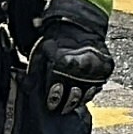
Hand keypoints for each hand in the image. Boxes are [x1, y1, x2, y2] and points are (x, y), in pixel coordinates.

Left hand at [36, 0, 112, 114]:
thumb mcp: (40, 53)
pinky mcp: (106, 68)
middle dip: (65, 104)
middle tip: (61, 108)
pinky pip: (98, 86)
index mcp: (64, 64)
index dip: (53, 100)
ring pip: (87, 93)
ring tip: (72, 103)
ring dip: (79, 100)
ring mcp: (96, 68)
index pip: (58, 91)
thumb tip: (26, 88)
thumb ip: (33, 72)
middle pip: (74, 96)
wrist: (79, 25)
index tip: (51, 106)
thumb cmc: (57, 39)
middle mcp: (82, 68)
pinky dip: (91, 91)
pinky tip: (84, 92)